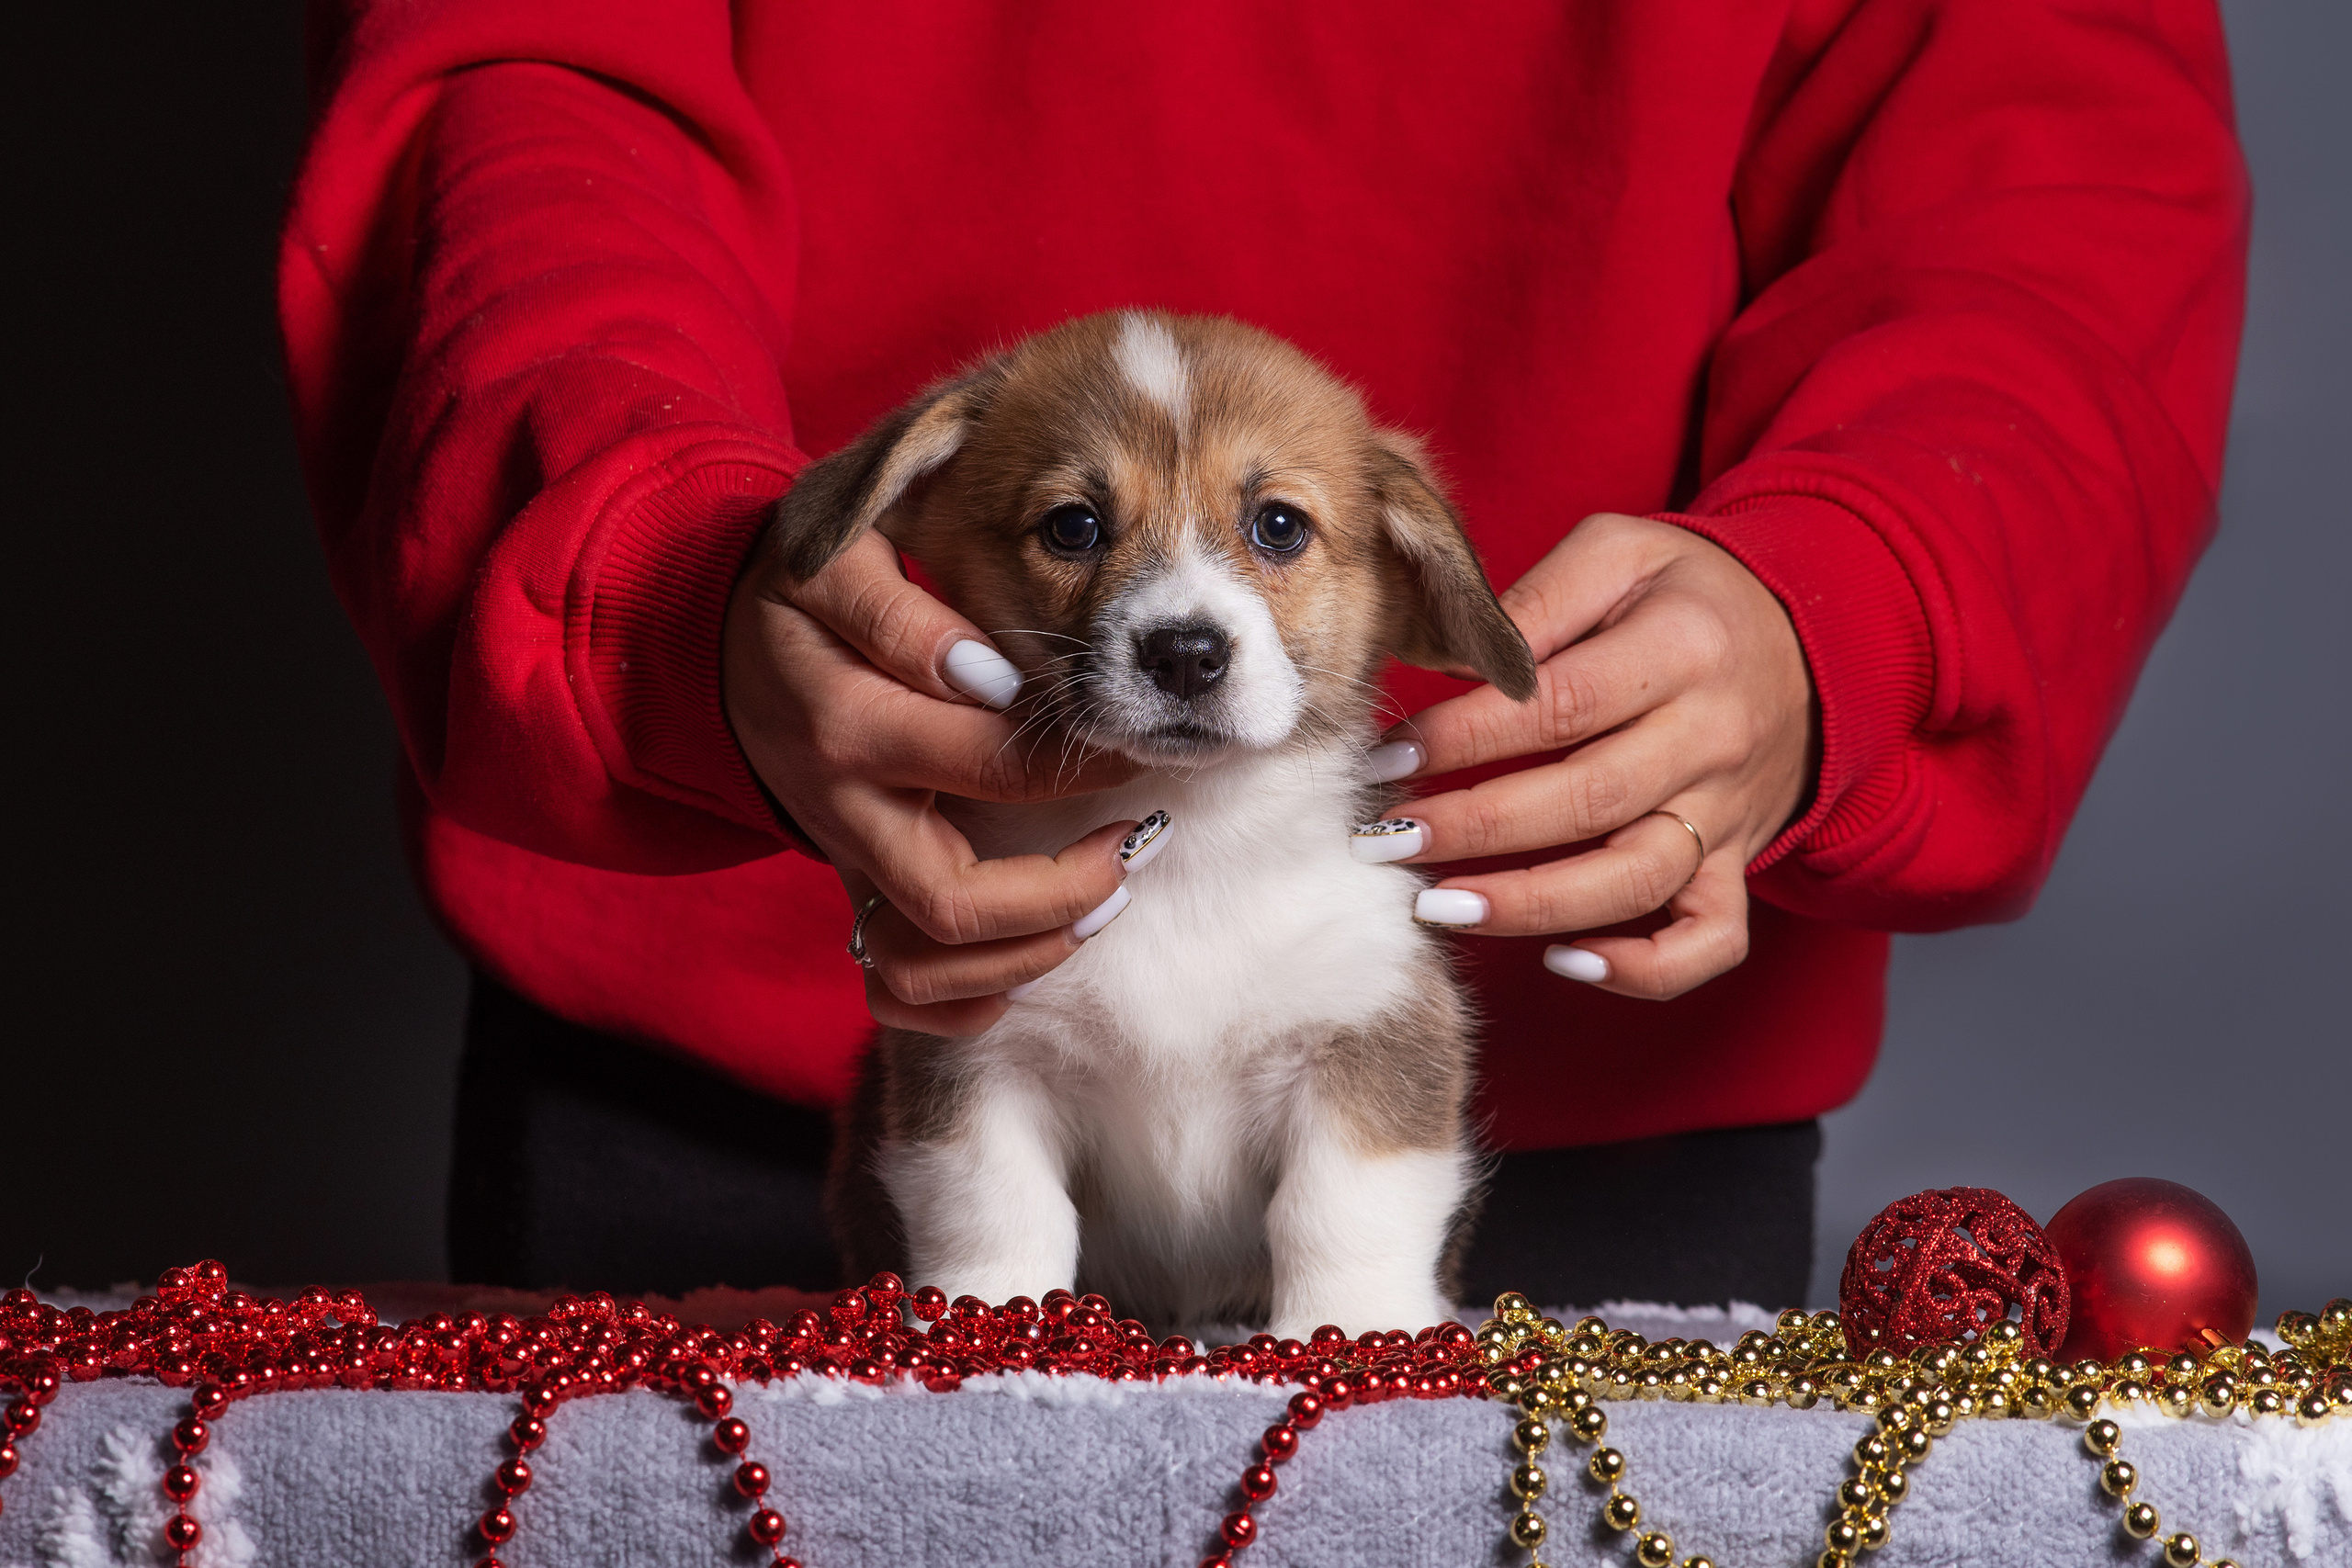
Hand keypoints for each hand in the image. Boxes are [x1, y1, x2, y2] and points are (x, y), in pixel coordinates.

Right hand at [724, 530, 1142, 1034]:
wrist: (716, 652)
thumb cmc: (803, 600)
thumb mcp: (833, 563)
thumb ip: (901, 613)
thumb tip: (991, 677)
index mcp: (847, 724)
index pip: (985, 763)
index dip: (1075, 761)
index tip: (1132, 741)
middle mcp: (845, 812)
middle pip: (952, 901)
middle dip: (1062, 891)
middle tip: (1136, 845)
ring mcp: (847, 864)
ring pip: (923, 967)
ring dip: (1023, 956)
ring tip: (1103, 903)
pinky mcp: (851, 892)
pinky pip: (893, 992)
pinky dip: (962, 1004)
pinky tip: (1030, 963)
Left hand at [1374, 513, 1817, 998]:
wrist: (1810, 641)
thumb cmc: (1685, 595)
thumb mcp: (1619, 554)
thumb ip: (1536, 601)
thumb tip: (1451, 664)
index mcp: (1683, 647)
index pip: (1558, 704)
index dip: (1466, 736)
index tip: (1388, 755)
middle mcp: (1713, 736)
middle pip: (1588, 799)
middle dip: (1474, 827)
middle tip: (1384, 840)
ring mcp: (1730, 810)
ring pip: (1634, 879)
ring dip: (1530, 905)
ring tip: (1439, 906)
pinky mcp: (1740, 862)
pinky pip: (1708, 939)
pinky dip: (1643, 968)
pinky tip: (1564, 961)